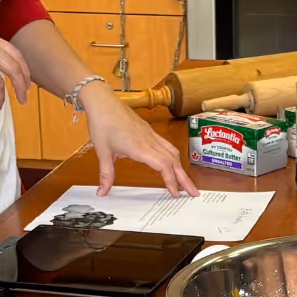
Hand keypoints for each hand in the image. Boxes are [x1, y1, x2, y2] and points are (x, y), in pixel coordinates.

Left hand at [79, 84, 197, 197]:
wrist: (103, 101)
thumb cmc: (102, 123)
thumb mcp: (102, 152)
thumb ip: (106, 175)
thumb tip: (102, 192)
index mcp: (140, 147)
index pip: (163, 166)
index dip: (171, 181)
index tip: (175, 194)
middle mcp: (150, 141)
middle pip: (174, 161)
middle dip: (185, 179)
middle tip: (194, 193)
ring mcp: (151, 135)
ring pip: (173, 152)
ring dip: (181, 168)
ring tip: (185, 181)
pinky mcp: (149, 131)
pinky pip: (166, 145)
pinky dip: (173, 157)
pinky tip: (172, 164)